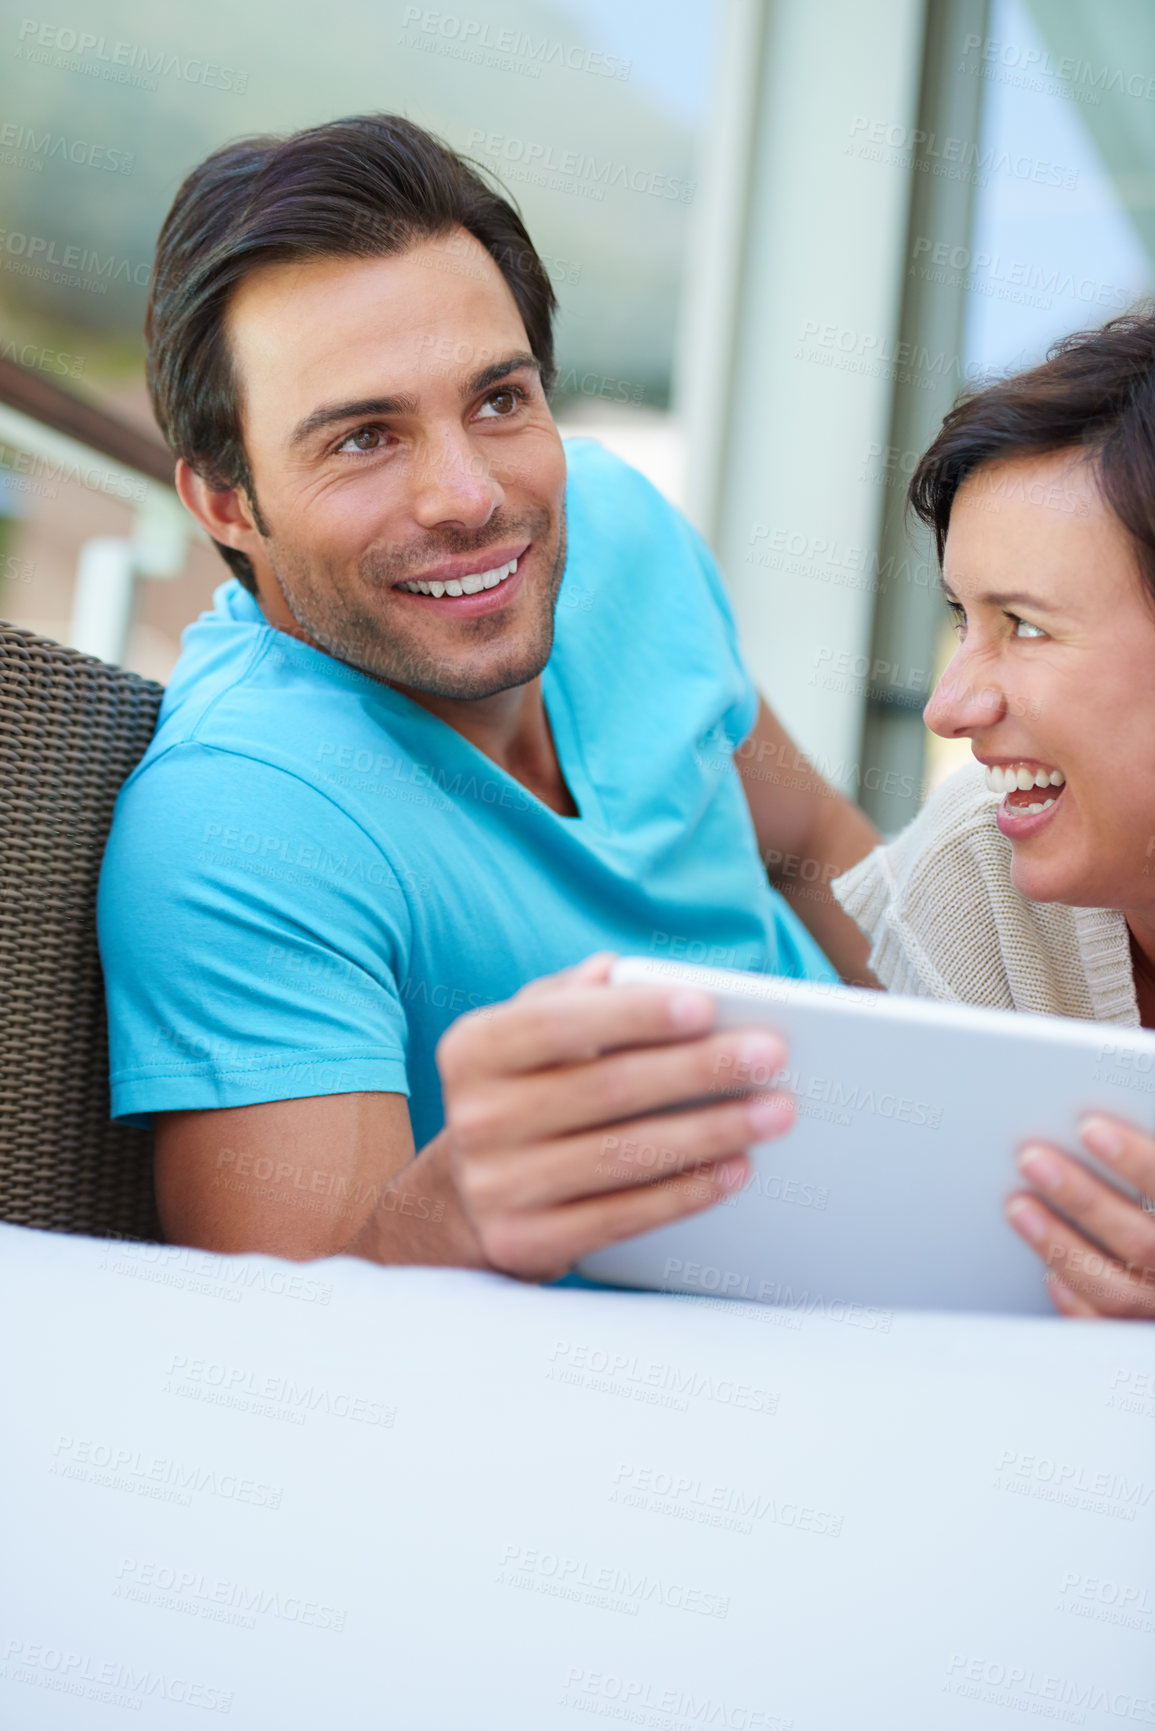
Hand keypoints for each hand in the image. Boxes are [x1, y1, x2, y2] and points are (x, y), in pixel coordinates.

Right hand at [436, 952, 793, 1283]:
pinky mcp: (528, 1243)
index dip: (634, 1014)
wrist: (460, 1204)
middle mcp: (476, 1117)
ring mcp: (498, 1186)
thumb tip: (615, 968)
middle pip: (606, 1089)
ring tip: (775, 1112)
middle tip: (771, 1055)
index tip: (705, 1006)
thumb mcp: (521, 1038)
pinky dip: (687, 1192)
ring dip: (711, 1132)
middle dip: (699, 1069)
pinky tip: (737, 1168)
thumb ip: (567, 997)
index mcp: (474, 1050)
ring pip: (624, 1155)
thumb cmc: (518, 1096)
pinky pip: (624, 1216)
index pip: (559, 1023)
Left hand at [1006, 1115, 1154, 1318]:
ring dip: (1060, 1246)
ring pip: (1116, 1289)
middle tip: (1033, 1161)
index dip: (1137, 1161)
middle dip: (1083, 1198)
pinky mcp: (1143, 1342)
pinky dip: (1077, 1304)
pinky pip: (1109, 1330)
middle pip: (1140, 1241)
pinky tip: (1051, 1274)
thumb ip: (1149, 1171)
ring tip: (1020, 1208)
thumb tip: (1100, 1131)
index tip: (1091, 1130)